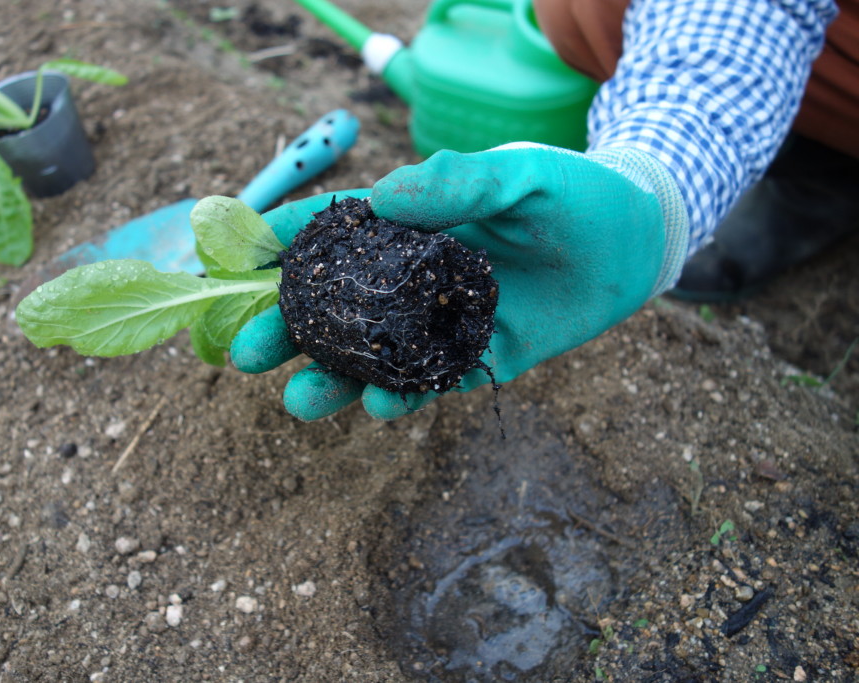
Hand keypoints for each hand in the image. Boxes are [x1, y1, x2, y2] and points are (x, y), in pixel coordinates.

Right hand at [232, 144, 686, 420]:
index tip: (232, 258)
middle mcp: (412, 278)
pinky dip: (399, 398)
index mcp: (410, 224)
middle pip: (332, 307)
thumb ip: (456, 182)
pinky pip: (427, 385)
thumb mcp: (517, 173)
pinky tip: (377, 405)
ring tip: (296, 399)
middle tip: (244, 351)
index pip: (332, 230)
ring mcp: (438, 323)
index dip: (280, 242)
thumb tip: (384, 200)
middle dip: (284, 329)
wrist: (634, 244)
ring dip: (329, 380)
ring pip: (368, 357)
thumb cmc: (572, 195)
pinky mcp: (475, 361)